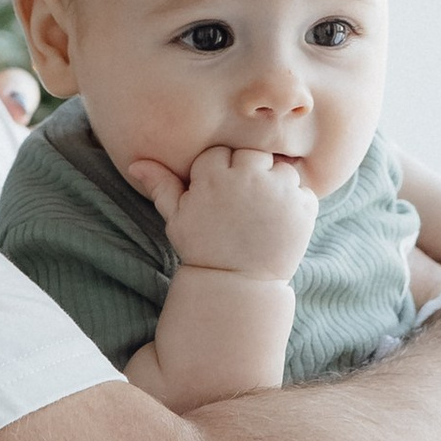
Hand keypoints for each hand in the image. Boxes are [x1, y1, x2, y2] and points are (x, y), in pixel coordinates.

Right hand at [124, 144, 318, 280]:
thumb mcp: (177, 219)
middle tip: (243, 205)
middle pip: (252, 154)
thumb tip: (136, 164)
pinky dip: (296, 203)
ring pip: (281, 169)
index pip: (220, 154)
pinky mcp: (303, 207)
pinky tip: (280, 223)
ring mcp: (278, 192)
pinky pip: (304, 190)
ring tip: (262, 214)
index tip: (219, 199)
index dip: (219, 175)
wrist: (236, 285)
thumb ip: (162, 186)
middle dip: (249, 174)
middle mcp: (247, 178)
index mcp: (213, 176)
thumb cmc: (203, 249)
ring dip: (275, 185)